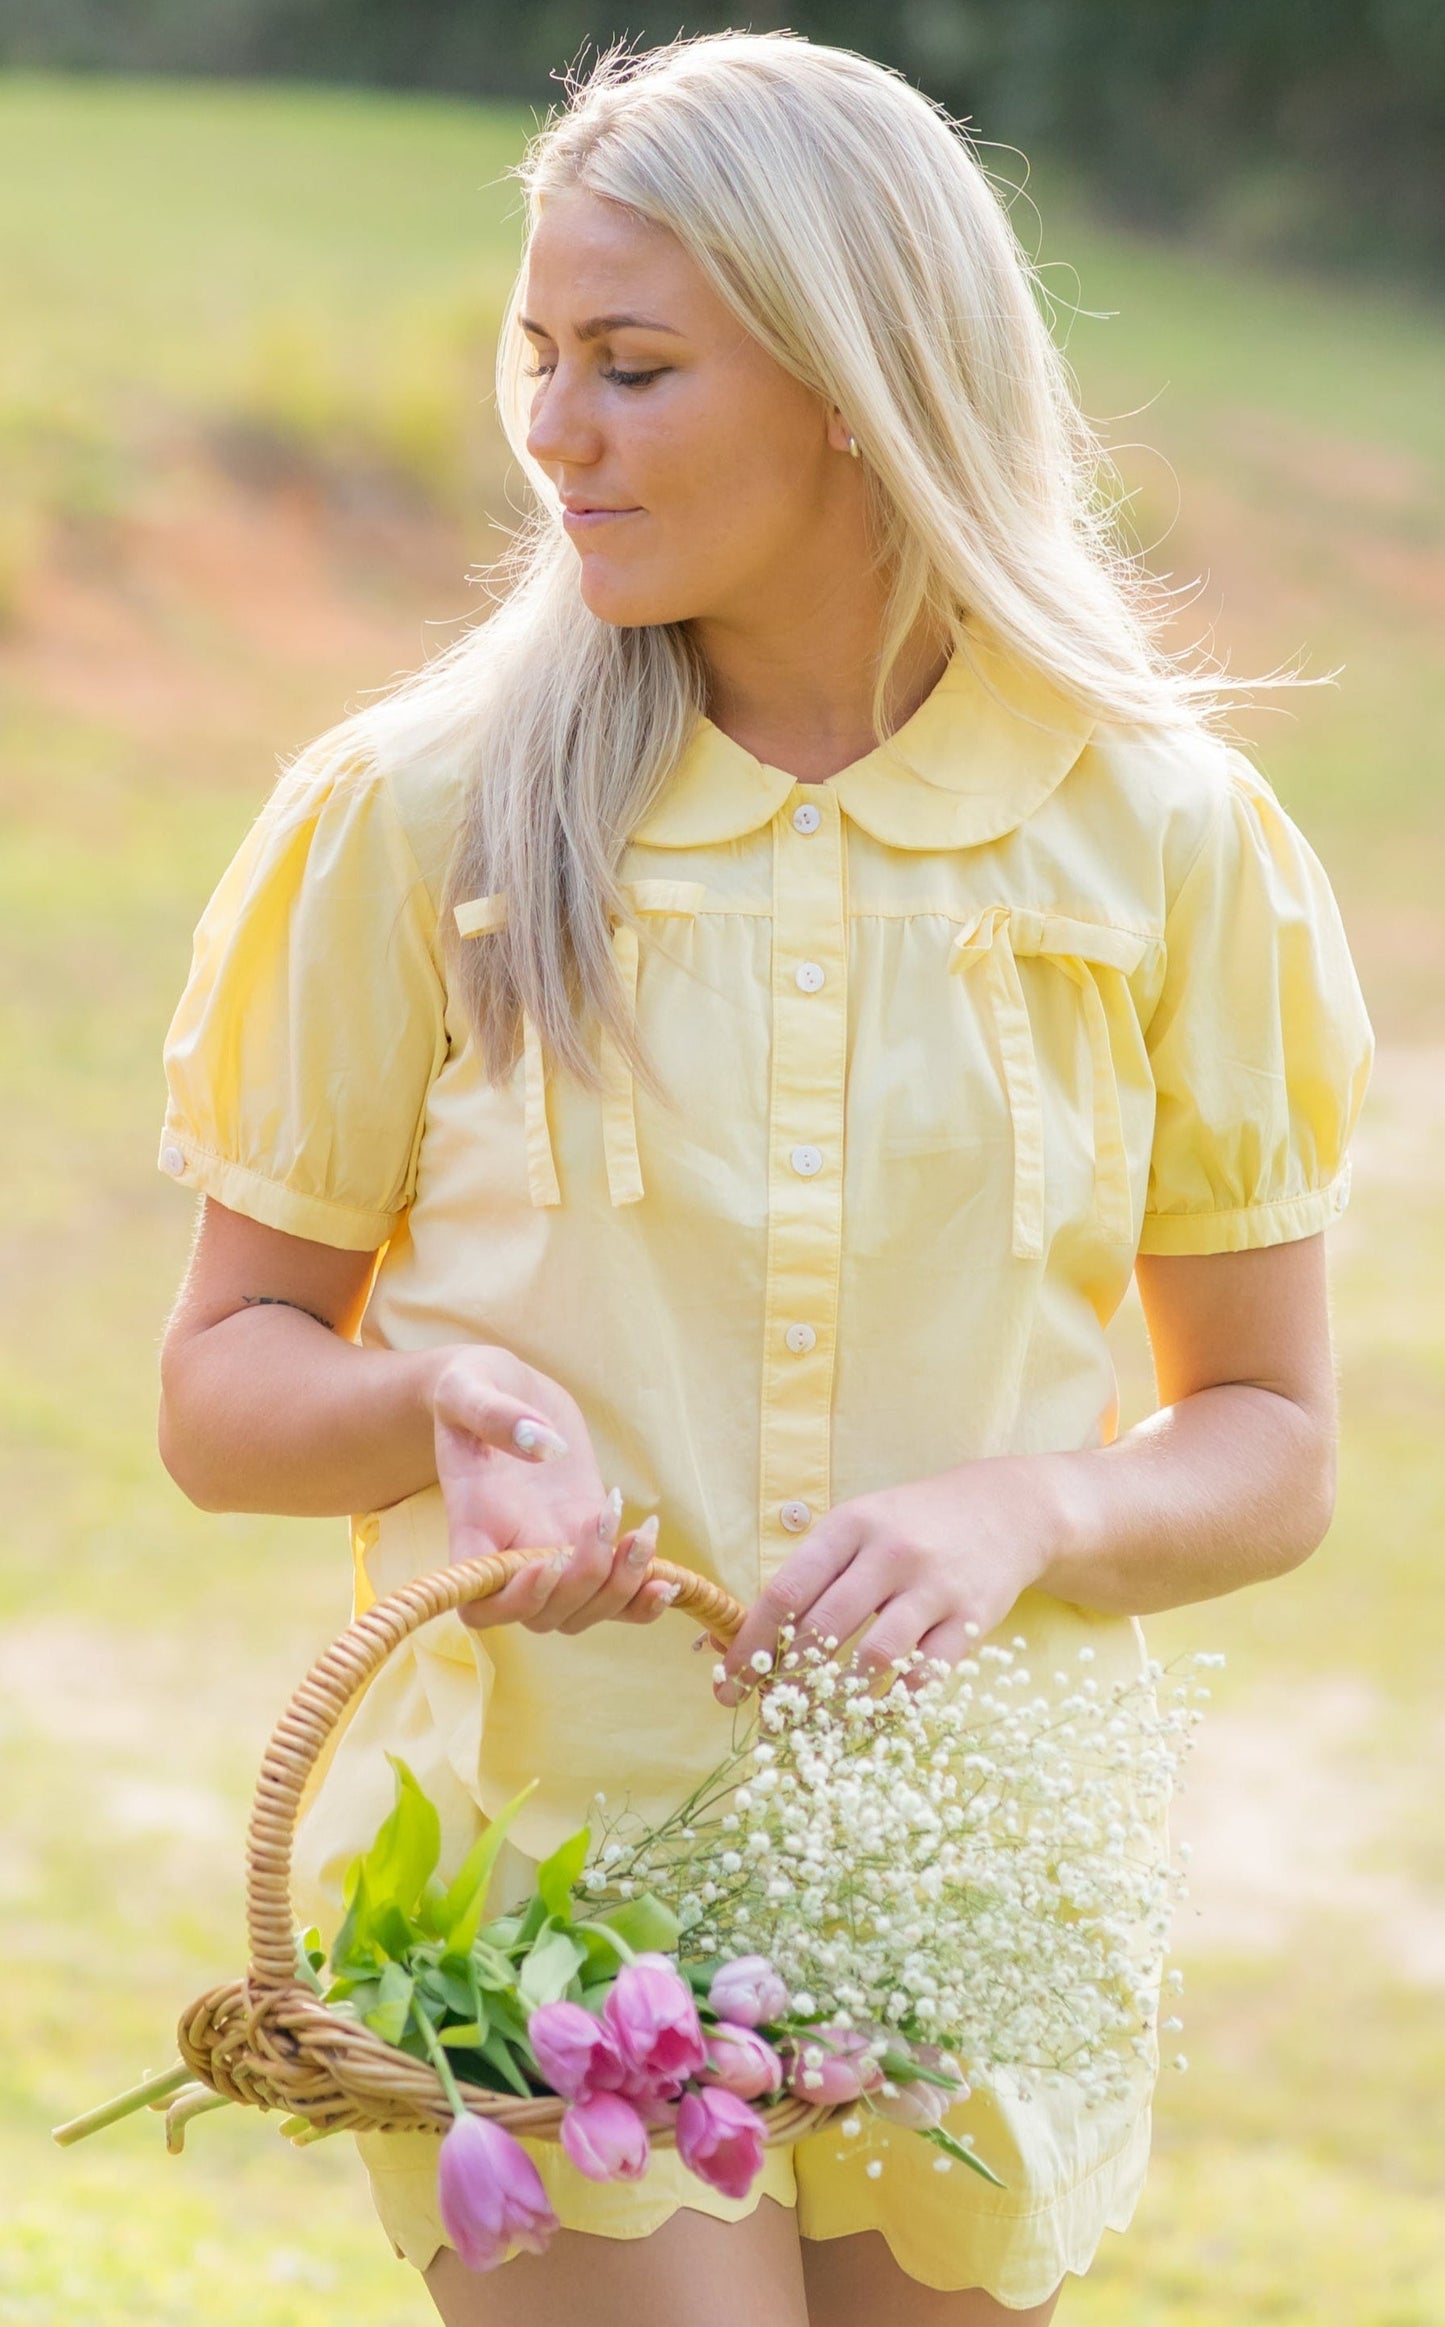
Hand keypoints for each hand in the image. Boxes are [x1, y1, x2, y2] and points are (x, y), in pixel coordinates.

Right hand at [428, 1346, 676, 1634]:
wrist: (500, 1388)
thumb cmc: (469, 1387)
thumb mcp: (466, 1385)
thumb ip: (494, 1414)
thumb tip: (545, 1445)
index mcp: (473, 1527)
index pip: (479, 1601)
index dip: (516, 1599)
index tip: (550, 1558)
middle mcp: (509, 1553)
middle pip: (543, 1614)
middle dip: (584, 1581)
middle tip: (605, 1519)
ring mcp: (551, 1551)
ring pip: (582, 1612)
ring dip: (620, 1589)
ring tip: (643, 1535)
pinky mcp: (587, 1540)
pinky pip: (613, 1597)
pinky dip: (642, 1601)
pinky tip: (667, 1581)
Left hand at [715, 1456, 1065, 1704]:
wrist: (1006, 1508)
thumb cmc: (913, 1524)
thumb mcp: (860, 1525)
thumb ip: (815, 1574)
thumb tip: (755, 1641)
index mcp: (849, 1526)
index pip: (785, 1593)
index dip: (750, 1647)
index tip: (728, 1687)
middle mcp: (890, 1553)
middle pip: (824, 1630)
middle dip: (787, 1684)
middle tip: (768, 1720)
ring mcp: (934, 1587)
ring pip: (874, 1658)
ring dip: (837, 1703)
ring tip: (814, 1732)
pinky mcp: (971, 1619)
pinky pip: (926, 1675)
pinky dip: (894, 1705)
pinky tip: (871, 1721)